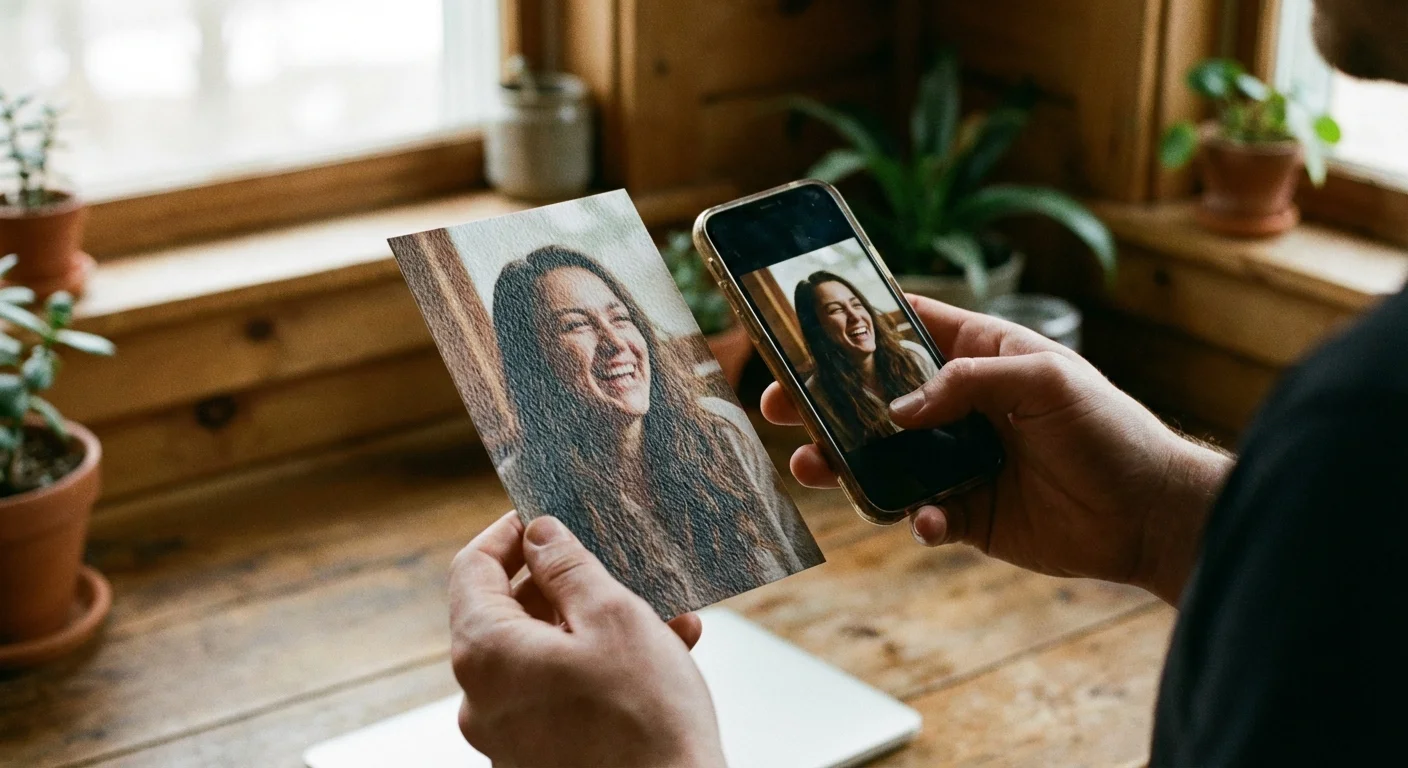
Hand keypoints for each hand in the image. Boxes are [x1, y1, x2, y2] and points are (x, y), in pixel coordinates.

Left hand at [449, 512, 725, 767]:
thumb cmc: (646, 721)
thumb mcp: (612, 618)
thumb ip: (568, 567)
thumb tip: (539, 535)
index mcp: (486, 654)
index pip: (471, 569)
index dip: (507, 534)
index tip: (543, 516)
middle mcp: (482, 699)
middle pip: (505, 614)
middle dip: (561, 582)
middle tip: (608, 561)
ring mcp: (507, 735)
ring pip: (542, 655)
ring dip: (591, 625)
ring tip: (656, 611)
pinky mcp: (538, 759)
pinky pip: (559, 695)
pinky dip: (598, 669)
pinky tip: (661, 653)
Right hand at [762, 296, 1233, 603]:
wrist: (1149, 514)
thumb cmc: (1108, 428)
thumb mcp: (1044, 379)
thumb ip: (968, 382)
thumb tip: (898, 411)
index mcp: (979, 355)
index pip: (905, 328)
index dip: (853, 325)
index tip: (798, 328)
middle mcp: (961, 405)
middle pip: (875, 397)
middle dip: (823, 401)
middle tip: (777, 406)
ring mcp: (960, 460)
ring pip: (882, 458)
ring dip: (844, 463)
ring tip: (813, 468)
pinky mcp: (967, 513)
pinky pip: (919, 513)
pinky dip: (913, 519)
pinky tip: (926, 521)